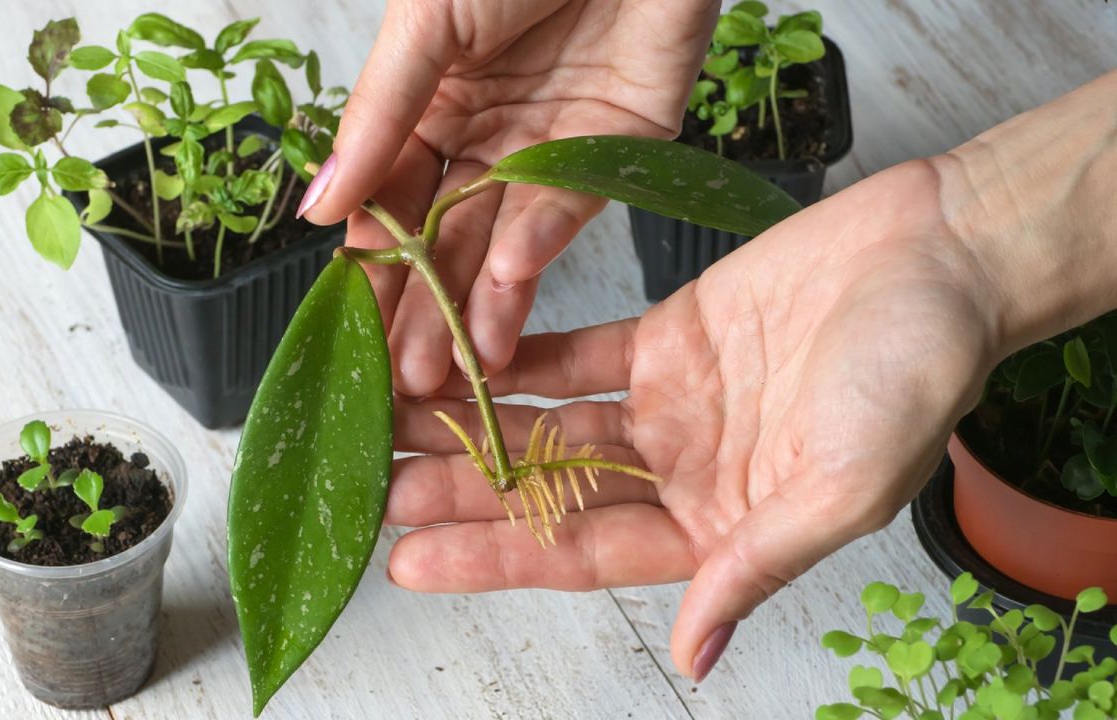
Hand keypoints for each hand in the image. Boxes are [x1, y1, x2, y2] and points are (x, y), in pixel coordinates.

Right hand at [299, 0, 719, 395]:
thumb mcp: (423, 24)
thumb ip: (378, 119)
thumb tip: (317, 207)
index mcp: (429, 103)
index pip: (390, 202)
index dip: (371, 262)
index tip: (350, 324)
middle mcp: (486, 135)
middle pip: (444, 237)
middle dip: (421, 307)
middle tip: (399, 379)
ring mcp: (549, 147)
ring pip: (502, 240)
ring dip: (476, 305)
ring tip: (452, 371)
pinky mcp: (614, 149)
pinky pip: (567, 209)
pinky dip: (534, 247)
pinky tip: (500, 291)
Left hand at [379, 159, 999, 678]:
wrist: (944, 258)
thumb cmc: (919, 373)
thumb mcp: (845, 486)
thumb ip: (757, 565)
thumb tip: (695, 654)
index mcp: (722, 528)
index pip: (583, 554)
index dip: (495, 558)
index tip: (413, 561)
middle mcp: (684, 474)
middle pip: (549, 492)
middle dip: (462, 493)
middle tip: (376, 489)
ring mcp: (671, 406)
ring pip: (550, 424)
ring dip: (474, 424)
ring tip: (394, 424)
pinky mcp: (669, 336)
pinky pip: (577, 352)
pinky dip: (520, 356)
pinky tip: (461, 357)